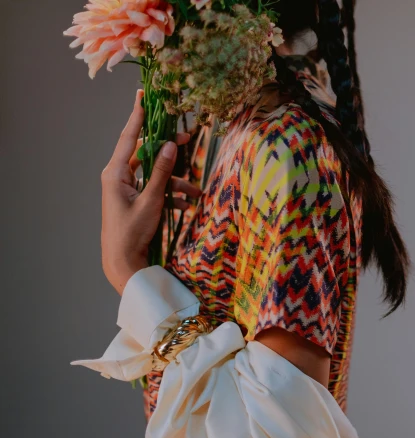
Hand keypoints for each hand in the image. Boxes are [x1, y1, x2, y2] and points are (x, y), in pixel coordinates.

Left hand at [101, 89, 200, 294]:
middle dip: (168, 151)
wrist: (123, 262)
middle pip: (146, 153)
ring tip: (195, 192)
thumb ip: (161, 172)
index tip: (143, 95)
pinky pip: (155, 189)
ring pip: (155, 174)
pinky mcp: (135, 199)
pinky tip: (186, 205)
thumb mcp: (151, 201)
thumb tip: (169, 145)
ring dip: (176, 182)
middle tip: (186, 139)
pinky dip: (171, 195)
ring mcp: (127, 188)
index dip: (137, 116)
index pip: (129, 137)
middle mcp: (119, 176)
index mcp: (115, 172)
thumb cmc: (132, 232)